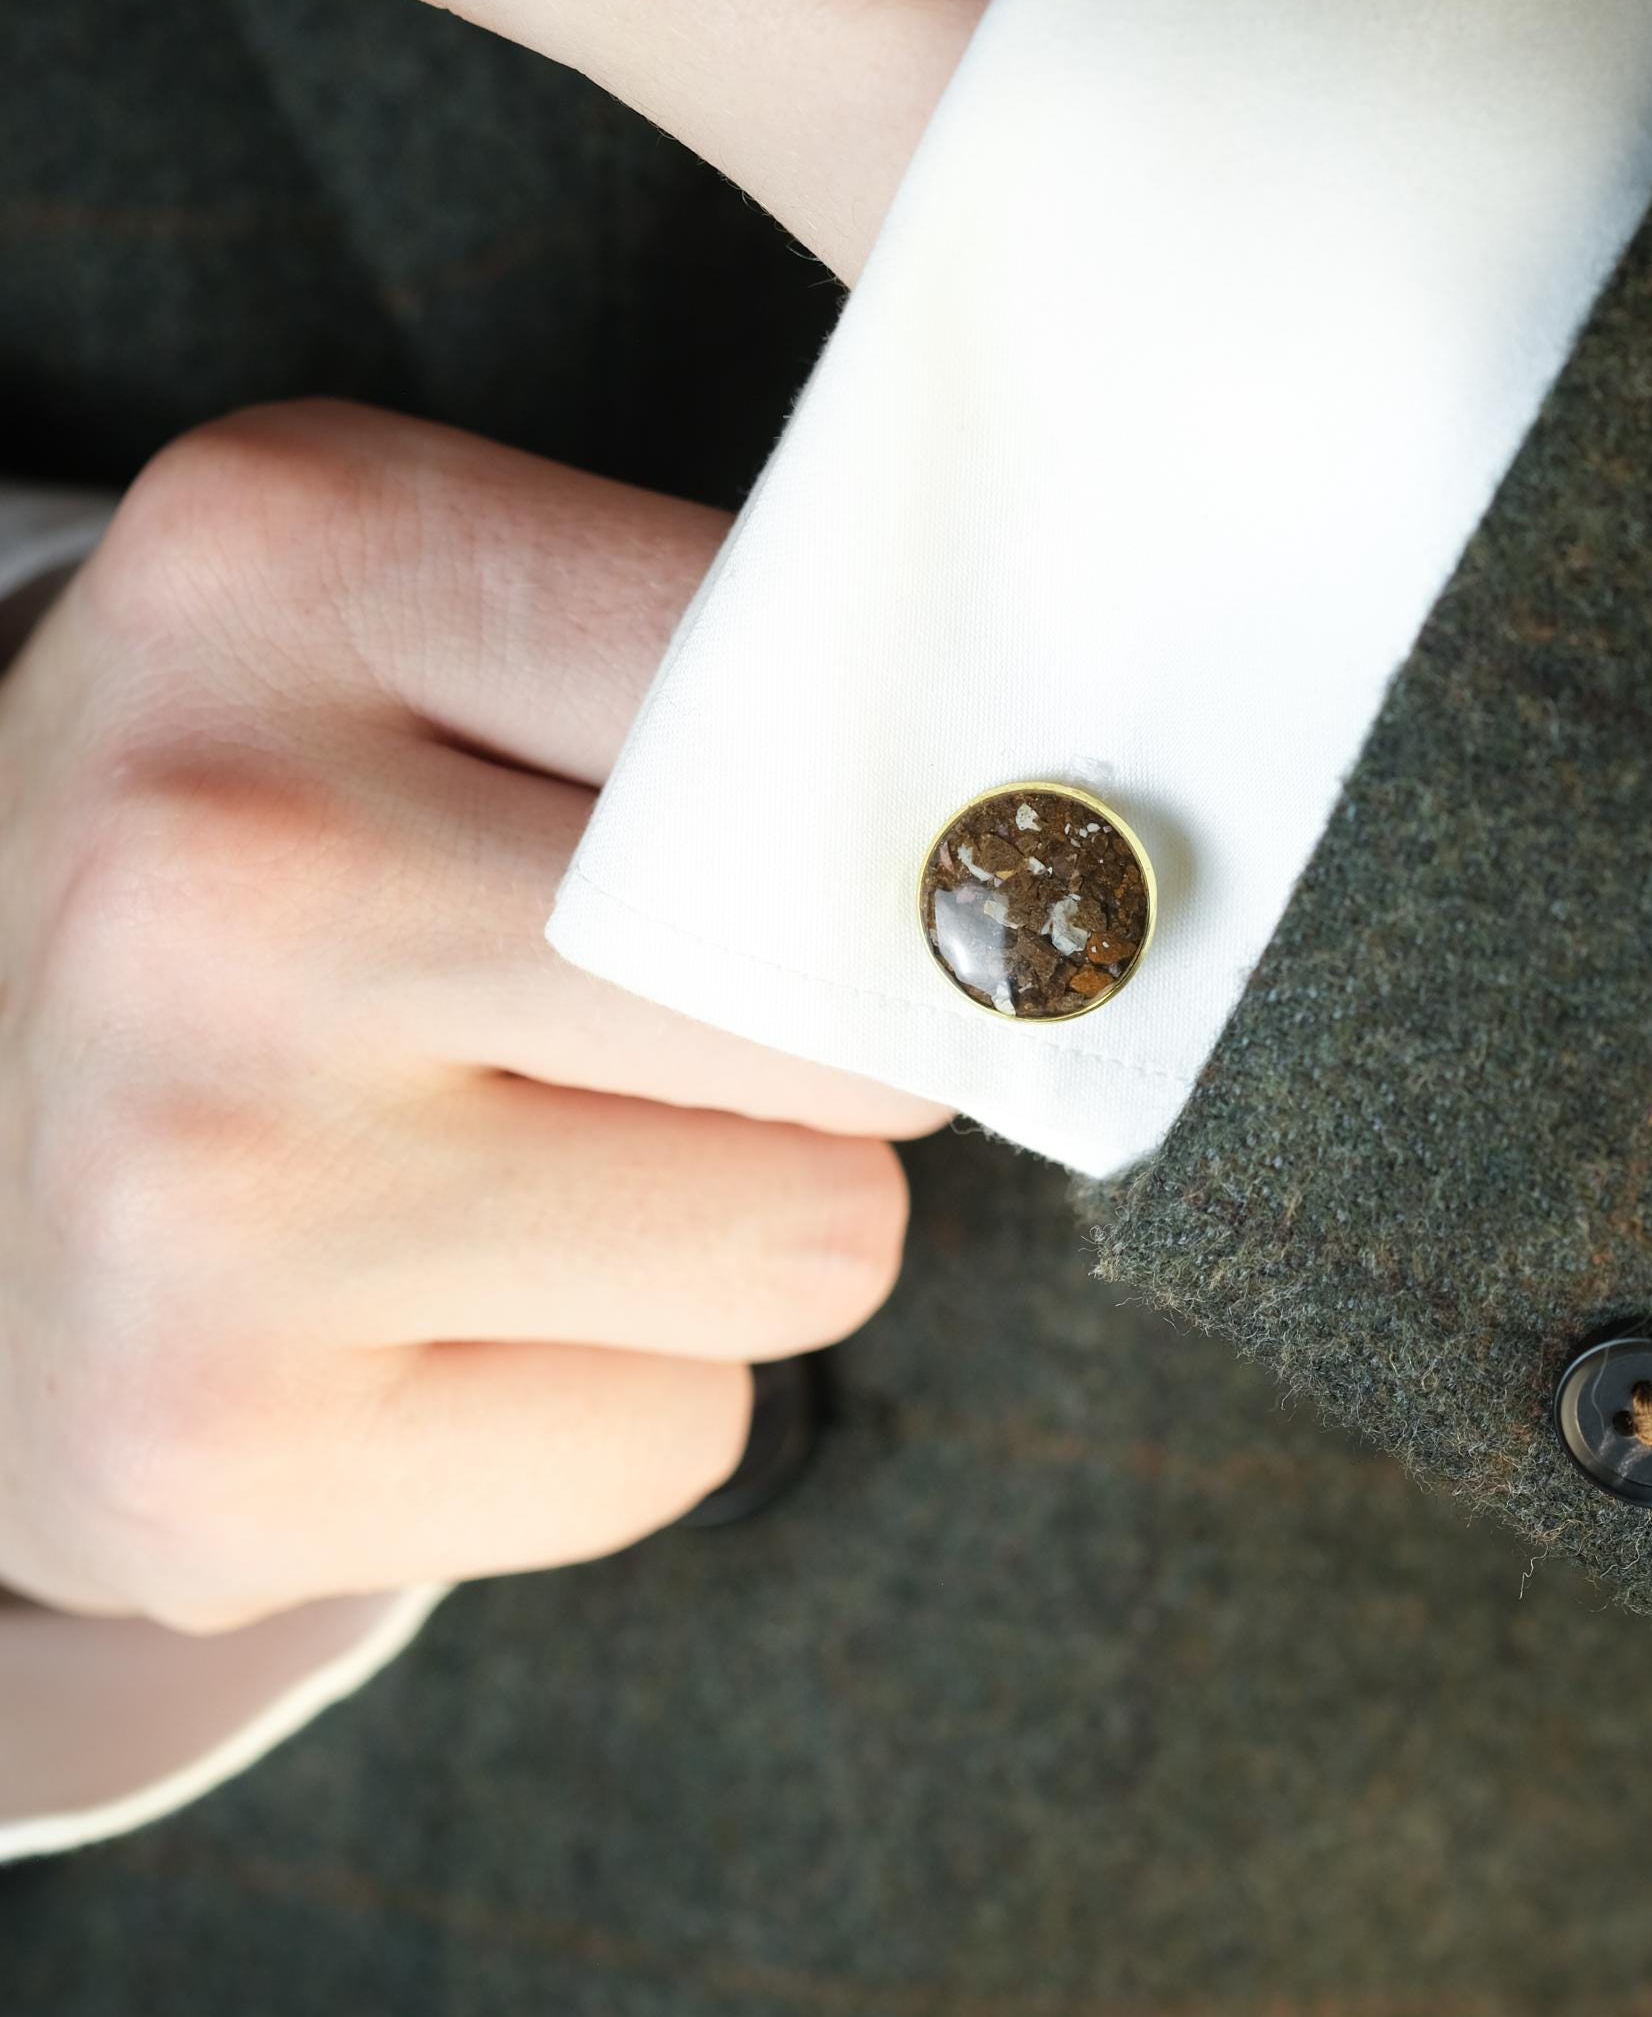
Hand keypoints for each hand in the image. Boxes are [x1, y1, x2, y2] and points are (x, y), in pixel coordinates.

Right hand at [0, 400, 941, 1630]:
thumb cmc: (246, 850)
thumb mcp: (410, 626)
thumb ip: (721, 663)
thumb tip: (1086, 836)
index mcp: (292, 561)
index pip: (849, 688)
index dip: (945, 809)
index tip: (957, 866)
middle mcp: (225, 864)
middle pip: (871, 999)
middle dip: (820, 1032)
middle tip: (648, 1018)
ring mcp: (201, 1182)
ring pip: (819, 1241)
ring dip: (724, 1221)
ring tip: (499, 1162)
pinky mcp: (212, 1456)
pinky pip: (680, 1442)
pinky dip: (604, 1396)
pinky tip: (419, 1315)